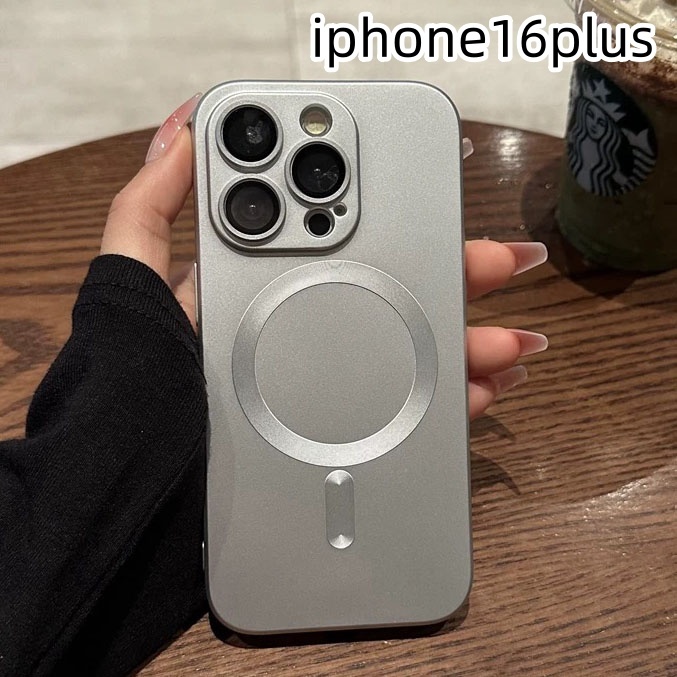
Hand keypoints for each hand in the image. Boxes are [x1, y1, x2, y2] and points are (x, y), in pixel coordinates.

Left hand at [101, 96, 547, 420]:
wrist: (143, 472)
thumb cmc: (135, 378)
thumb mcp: (133, 280)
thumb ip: (149, 207)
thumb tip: (182, 129)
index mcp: (263, 290)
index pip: (336, 246)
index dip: (390, 228)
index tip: (426, 200)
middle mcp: (301, 335)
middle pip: (392, 298)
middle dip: (455, 278)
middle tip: (502, 262)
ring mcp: (324, 388)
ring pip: (412, 356)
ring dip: (470, 344)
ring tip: (514, 338)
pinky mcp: (335, 435)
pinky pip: (404, 413)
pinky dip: (452, 402)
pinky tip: (488, 387)